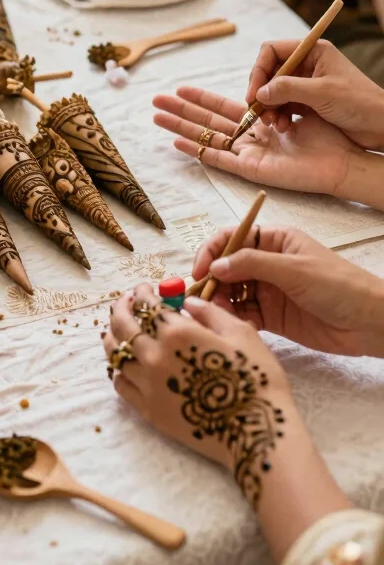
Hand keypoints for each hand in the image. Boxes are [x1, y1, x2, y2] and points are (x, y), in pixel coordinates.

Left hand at [103, 284, 292, 503]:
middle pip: (123, 326)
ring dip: (113, 337)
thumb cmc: (256, 378)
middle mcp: (155, 356)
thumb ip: (210, 312)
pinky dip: (118, 370)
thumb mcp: (241, 333)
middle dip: (121, 308)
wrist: (255, 432)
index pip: (146, 305)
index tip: (143, 288)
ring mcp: (149, 385)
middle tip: (125, 302)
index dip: (141, 292)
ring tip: (115, 330)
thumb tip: (188, 301)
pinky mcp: (150, 411)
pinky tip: (124, 365)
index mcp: (177, 333)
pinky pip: (121, 385)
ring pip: (116, 355)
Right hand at [153, 85, 362, 196]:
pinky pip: (220, 158)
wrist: (356, 156)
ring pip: (209, 135)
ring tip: (156, 115)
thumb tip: (257, 91)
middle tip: (156, 98)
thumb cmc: (342, 121)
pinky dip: (198, 149)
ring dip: (181, 124)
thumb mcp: (314, 92)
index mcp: (270, 110)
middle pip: (212, 116)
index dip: (223, 90)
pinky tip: (177, 143)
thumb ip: (283, 90)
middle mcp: (257, 130)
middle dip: (183, 106)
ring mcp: (253, 150)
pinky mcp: (254, 168)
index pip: (236, 97)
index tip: (214, 88)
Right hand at [191, 225, 383, 356]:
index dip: (212, 252)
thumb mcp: (294, 269)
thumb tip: (215, 266)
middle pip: (227, 267)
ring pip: (232, 293)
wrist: (369, 323)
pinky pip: (243, 315)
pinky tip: (233, 326)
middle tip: (200, 300)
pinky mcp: (272, 316)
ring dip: (220, 302)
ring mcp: (268, 290)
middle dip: (211, 281)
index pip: (232, 238)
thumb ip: (253, 264)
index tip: (199, 271)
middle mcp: (267, 263)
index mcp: (274, 240)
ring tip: (216, 316)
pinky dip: (234, 319)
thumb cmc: (338, 285)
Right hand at [247, 38, 383, 149]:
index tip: (254, 93)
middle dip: (262, 92)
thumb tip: (260, 92)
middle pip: (271, 72)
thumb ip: (287, 89)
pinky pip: (284, 106)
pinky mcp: (309, 102)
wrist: (381, 126)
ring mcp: (307, 84)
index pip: (273, 51)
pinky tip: (283, 127)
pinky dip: (280, 116)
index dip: (259, 70)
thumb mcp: (321, 92)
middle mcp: (308, 65)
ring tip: (272, 123)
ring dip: (269, 107)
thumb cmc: (359, 102)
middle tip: (257, 111)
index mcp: (313, 51)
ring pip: (275, 91)